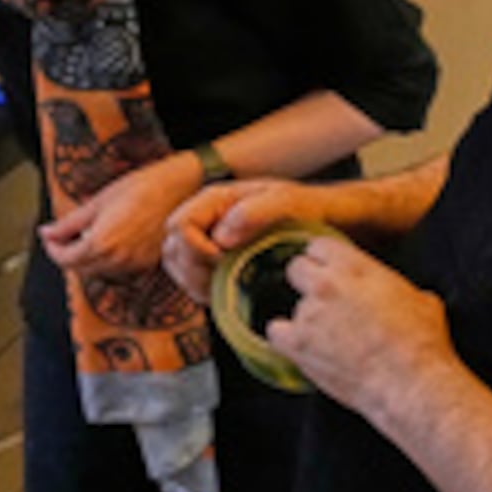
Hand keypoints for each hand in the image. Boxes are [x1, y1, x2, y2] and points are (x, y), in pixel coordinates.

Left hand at [38, 157, 196, 278]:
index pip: (65, 259)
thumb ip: (69, 223)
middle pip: (79, 269)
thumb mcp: (98, 201)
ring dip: (85, 260)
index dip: (52, 248)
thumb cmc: (141, 187)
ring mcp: (134, 266)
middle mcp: (117, 260)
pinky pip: (116, 271)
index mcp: (101, 243)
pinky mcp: (146, 265)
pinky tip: (107, 242)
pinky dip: (105, 262)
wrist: (180, 188)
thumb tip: (47, 232)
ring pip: (97, 273)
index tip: (48, 236)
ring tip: (83, 236)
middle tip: (61, 236)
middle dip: (66, 255)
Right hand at [162, 177, 321, 304]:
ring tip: (221, 288)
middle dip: (193, 269)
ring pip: (175, 265)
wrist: (318, 218)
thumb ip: (254, 212)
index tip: (222, 261)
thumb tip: (220, 238)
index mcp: (215, 199)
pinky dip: (200, 288)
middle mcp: (204, 217)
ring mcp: (205, 238)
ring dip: (194, 281)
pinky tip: (221, 292)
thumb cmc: (304, 207)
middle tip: (221, 279)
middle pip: (172, 248)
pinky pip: (189, 277)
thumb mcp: (286, 202)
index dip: (195, 249)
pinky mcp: (210, 258)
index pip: (180, 225)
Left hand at [265, 230, 455, 422]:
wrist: (410, 382)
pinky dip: (285, 339)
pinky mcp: (298, 343)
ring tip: (327, 337)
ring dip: (305, 318)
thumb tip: (404, 296)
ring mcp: (309, 313)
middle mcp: (327, 284)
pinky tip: (300, 346)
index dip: (323, 260)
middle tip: (322, 300)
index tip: (328, 271)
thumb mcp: (422, 301)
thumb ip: (398, 289)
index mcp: (355, 267)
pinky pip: (275, 333)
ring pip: (291, 304)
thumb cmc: (422, 344)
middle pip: (295, 268)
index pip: (318, 245)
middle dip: (306, 281)